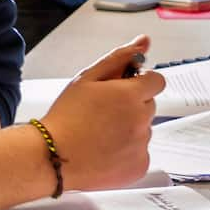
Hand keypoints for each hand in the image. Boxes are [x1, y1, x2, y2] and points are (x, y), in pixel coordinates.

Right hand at [37, 37, 165, 190]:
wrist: (53, 156)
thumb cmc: (66, 117)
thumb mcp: (87, 78)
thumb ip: (119, 57)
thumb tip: (143, 42)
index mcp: (131, 94)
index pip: (156, 81)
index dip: (139, 83)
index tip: (122, 91)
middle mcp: (141, 119)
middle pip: (149, 105)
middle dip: (132, 106)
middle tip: (103, 114)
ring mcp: (142, 145)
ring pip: (144, 130)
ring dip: (129, 130)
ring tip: (100, 134)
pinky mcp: (139, 166)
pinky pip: (140, 154)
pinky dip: (127, 153)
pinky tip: (105, 151)